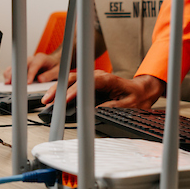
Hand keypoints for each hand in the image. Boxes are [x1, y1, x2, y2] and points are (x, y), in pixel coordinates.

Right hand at [3, 51, 59, 84]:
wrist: (55, 62)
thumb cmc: (56, 67)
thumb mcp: (57, 71)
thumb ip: (49, 75)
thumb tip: (40, 80)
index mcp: (41, 58)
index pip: (34, 65)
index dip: (30, 74)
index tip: (28, 83)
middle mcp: (32, 58)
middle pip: (21, 65)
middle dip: (17, 75)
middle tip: (13, 84)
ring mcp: (26, 61)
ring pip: (16, 66)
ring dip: (11, 74)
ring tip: (8, 83)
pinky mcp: (22, 66)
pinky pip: (14, 68)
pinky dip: (9, 73)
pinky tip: (8, 80)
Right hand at [42, 70, 164, 108]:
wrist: (142, 91)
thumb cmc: (136, 97)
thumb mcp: (128, 105)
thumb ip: (112, 107)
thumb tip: (94, 112)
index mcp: (107, 79)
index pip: (86, 82)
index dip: (74, 91)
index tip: (64, 100)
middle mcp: (98, 76)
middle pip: (74, 78)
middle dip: (59, 88)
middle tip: (48, 101)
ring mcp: (93, 79)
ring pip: (71, 80)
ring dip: (58, 89)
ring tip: (47, 101)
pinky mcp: (90, 84)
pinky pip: (74, 85)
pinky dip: (63, 91)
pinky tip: (55, 99)